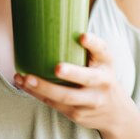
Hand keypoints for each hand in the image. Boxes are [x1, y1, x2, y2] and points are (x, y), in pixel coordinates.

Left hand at [14, 33, 132, 132]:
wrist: (116, 114)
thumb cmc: (101, 78)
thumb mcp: (101, 62)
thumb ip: (87, 48)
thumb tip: (54, 24)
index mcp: (106, 64)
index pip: (102, 50)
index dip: (93, 43)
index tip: (83, 36)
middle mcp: (102, 82)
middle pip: (86, 78)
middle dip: (71, 73)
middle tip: (57, 67)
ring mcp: (89, 101)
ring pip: (65, 96)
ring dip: (43, 87)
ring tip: (26, 77)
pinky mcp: (76, 114)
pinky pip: (54, 104)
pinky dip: (36, 93)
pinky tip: (23, 83)